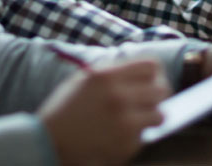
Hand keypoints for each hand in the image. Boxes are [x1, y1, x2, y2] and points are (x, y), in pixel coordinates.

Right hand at [40, 58, 169, 165]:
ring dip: (151, 116)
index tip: (151, 80)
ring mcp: (124, 123)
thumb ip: (113, 71)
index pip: (151, 66)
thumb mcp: (85, 78)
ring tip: (136, 118)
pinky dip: (136, 136)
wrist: (48, 140)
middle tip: (148, 101)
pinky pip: (145, 136)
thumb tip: (141, 69)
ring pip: (160, 115)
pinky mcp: (126, 145)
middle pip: (162, 89)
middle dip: (157, 95)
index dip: (154, 73)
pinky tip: (120, 134)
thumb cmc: (66, 108)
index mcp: (107, 76)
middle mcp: (118, 97)